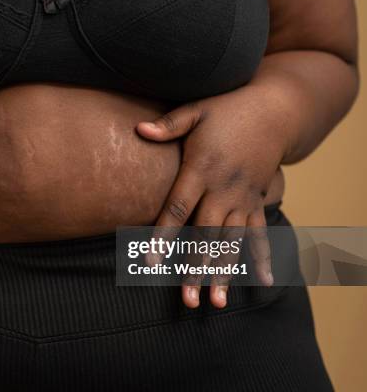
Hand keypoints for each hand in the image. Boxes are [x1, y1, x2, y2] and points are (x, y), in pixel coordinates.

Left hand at [137, 85, 287, 308]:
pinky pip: (259, 233)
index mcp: (201, 170)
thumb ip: (168, 125)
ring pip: (231, 242)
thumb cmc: (228, 110)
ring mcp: (243, 198)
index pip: (178, 209)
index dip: (163, 236)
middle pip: (205, 235)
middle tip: (187, 299)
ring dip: (224, 272)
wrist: (276, 111)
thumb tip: (137, 130)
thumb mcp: (196, 111)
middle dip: (195, 268)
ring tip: (217, 302)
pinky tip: (263, 282)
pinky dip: (262, 258)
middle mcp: (223, 190)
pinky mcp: (257, 201)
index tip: (150, 262)